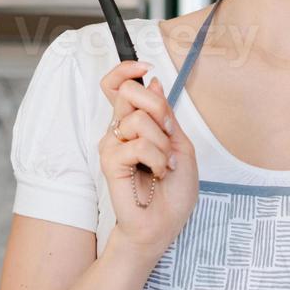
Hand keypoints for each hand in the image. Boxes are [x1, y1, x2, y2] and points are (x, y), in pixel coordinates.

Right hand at [98, 60, 198, 257]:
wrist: (163, 224)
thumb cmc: (172, 190)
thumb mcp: (180, 143)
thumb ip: (165, 114)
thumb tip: (153, 81)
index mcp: (134, 123)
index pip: (117, 85)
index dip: (126, 69)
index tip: (145, 65)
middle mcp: (119, 130)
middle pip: (128, 92)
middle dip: (158, 109)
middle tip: (169, 134)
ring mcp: (112, 145)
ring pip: (138, 119)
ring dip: (162, 143)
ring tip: (165, 164)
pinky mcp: (110, 162)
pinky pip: (137, 145)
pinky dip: (157, 159)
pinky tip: (157, 173)